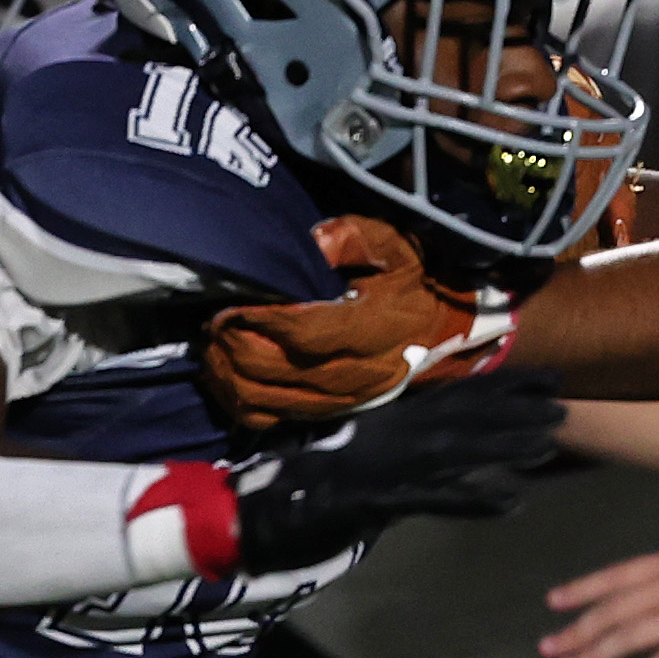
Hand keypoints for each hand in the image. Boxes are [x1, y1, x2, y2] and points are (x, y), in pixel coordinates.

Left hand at [203, 214, 508, 432]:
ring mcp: (340, 399)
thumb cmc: (413, 281)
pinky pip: (271, 419)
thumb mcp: (392, 245)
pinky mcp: (328, 412)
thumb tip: (310, 243)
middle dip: (232, 345)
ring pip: (266, 401)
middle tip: (213, 320)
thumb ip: (351, 238)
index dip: (261, 321)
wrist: (445, 331)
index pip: (307, 333)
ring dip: (227, 375)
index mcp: (375, 328)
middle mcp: (357, 372)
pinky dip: (238, 401)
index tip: (231, 304)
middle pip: (274, 370)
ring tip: (212, 346)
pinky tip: (224, 375)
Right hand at [227, 369, 562, 574]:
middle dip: (516, 409)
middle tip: (565, 405)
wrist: (262, 506)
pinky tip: (512, 502)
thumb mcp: (366, 449)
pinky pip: (436, 499)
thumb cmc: (312, 479)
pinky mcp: (380, 498)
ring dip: (505, 444)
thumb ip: (404, 439)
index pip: (459, 395)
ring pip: (459, 448)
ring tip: (551, 444)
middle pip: (467, 415)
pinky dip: (475, 500)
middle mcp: (396, 431)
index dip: (507, 385)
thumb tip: (445, 430)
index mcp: (394, 417)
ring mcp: (389, 463)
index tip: (551, 377)